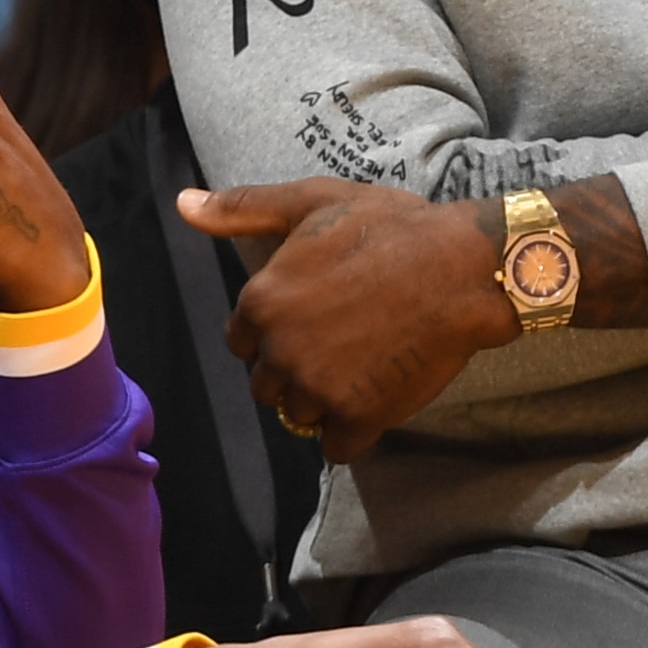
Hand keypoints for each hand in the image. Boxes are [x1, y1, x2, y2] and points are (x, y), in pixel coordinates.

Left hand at [181, 181, 515, 462]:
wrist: (464, 267)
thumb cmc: (393, 228)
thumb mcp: (315, 201)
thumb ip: (245, 208)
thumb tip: (183, 204)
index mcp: (261, 302)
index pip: (243, 341)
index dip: (279, 330)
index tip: (319, 315)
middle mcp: (279, 350)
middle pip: (268, 384)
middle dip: (299, 367)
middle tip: (347, 339)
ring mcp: (317, 387)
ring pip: (300, 415)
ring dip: (326, 400)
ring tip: (367, 365)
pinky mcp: (358, 417)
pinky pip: (337, 446)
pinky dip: (355, 429)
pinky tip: (379, 393)